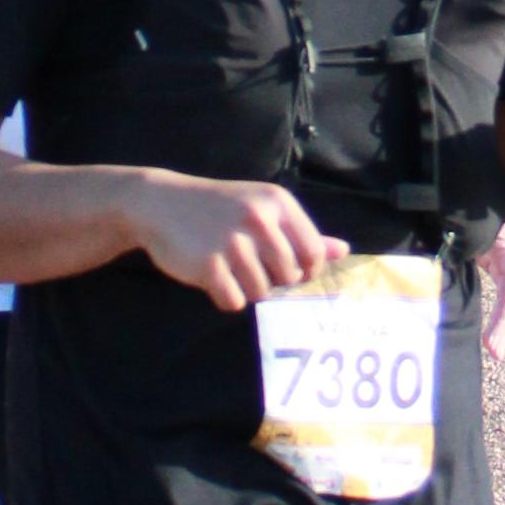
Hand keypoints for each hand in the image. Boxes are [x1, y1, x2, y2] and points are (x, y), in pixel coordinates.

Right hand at [135, 175, 349, 313]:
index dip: (305, 271)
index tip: (287, 270)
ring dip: (246, 288)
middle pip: (289, 277)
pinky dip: (224, 297)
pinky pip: (233, 301)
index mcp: (277, 203)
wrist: (160, 202)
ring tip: (228, 267)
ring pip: (261, 292)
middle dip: (272, 280)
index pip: (313, 253)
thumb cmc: (219, 208)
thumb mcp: (262, 208)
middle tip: (248, 265)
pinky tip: (212, 276)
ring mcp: (233, 242)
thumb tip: (344, 251)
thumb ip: (302, 233)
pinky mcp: (209, 264)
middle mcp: (259, 220)